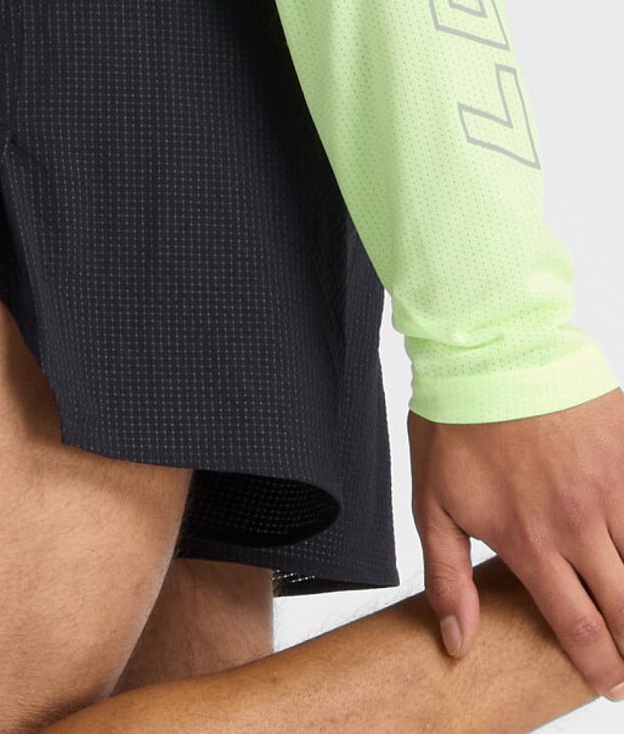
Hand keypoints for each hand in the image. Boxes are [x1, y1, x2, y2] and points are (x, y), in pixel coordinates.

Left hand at [407, 385, 623, 701]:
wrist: (488, 353)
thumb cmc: (456, 423)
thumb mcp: (431, 502)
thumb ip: (447, 576)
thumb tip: (459, 638)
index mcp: (530, 541)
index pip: (578, 626)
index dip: (597, 665)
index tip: (605, 683)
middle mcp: (579, 524)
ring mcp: (612, 489)